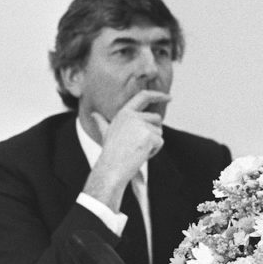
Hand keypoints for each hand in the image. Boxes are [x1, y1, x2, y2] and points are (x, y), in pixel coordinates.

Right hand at [84, 90, 169, 210]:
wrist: (111, 168)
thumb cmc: (110, 153)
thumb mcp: (105, 133)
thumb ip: (101, 122)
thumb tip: (93, 114)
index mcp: (123, 113)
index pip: (143, 96)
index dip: (158, 95)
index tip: (169, 97)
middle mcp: (132, 116)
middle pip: (157, 118)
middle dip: (153, 132)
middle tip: (137, 145)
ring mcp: (141, 125)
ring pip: (159, 132)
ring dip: (152, 143)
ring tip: (136, 150)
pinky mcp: (150, 136)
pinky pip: (160, 142)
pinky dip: (154, 151)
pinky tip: (140, 155)